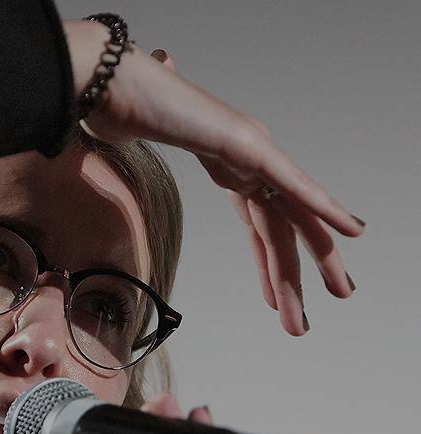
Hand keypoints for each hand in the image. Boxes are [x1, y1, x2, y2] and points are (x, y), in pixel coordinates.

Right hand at [63, 21, 363, 335]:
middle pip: (280, 225)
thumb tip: (110, 126)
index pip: (256, 221)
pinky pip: (293, 184)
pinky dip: (324, 208)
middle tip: (302, 322)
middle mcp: (246, 156)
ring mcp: (250, 148)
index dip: (267, 263)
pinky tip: (352, 232)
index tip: (273, 298)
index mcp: (225, 161)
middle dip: (294, 276)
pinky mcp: (249, 144)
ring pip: (291, 214)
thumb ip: (127, 133)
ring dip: (316, 259)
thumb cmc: (114, 105)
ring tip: (337, 296)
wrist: (110, 82)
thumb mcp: (125, 136)